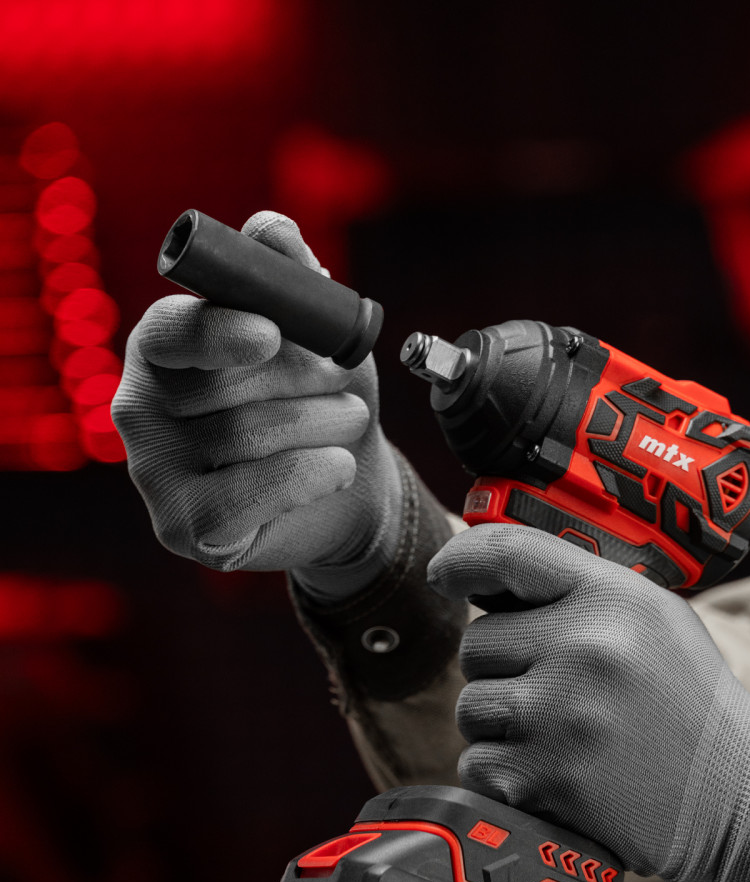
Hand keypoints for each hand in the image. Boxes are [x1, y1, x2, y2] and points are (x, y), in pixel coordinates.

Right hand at [112, 212, 400, 597]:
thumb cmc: (321, 398)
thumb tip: (272, 228)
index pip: (169, 333)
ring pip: (243, 439)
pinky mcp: (184, 527)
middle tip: (345, 385)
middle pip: (218, 389)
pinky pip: (246, 497)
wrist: (348, 482)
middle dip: (302, 382)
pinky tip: (337, 466)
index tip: (270, 334)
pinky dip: (309, 475)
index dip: (217, 331)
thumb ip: (292, 280)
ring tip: (349, 418)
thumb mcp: (319, 336)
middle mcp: (142, 410)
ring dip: (321, 424)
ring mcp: (155, 475)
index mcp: (164, 351)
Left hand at [427, 523, 749, 881]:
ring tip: (556, 731)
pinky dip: (501, 771)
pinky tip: (552, 770)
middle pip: (478, 641)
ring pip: (472, 705)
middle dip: (501, 665)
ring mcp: (563, 717)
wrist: (741, 793)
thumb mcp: (653, 616)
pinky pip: (476, 764)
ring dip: (499, 722)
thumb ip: (579, 589)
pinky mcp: (548, 779)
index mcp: (612, 599)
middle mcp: (585, 649)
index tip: (443, 574)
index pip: (508, 552)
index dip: (461, 559)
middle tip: (552, 687)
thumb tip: (488, 577)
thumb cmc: (689, 698)